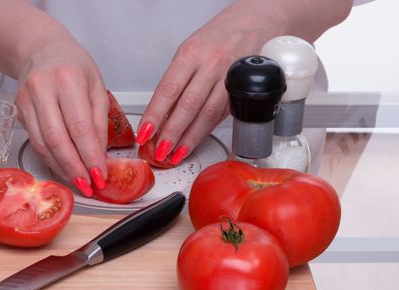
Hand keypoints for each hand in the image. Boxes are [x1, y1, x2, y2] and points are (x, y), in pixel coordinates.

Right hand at [15, 30, 107, 196]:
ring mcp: (26, 100)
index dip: (90, 156)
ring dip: (62, 168)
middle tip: (89, 185)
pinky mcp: (19, 111)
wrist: (40, 49)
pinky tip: (64, 168)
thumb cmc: (72, 64)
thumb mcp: (96, 85)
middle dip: (75, 168)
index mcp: (68, 79)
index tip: (101, 174)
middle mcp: (42, 89)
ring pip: (43, 144)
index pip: (80, 127)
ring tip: (78, 182)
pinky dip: (51, 159)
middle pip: (58, 139)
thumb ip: (99, 120)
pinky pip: (36, 142)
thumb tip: (99, 155)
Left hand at [136, 3, 285, 164]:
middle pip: (188, 106)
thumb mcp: (190, 51)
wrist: (256, 24)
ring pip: (207, 115)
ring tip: (175, 154)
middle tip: (159, 151)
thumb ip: (176, 81)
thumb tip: (160, 114)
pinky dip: (205, 132)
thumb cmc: (218, 37)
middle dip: (171, 133)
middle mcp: (212, 65)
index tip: (145, 132)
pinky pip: (221, 116)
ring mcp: (229, 79)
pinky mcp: (242, 92)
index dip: (155, 114)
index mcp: (192, 53)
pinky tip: (194, 142)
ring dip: (189, 139)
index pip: (169, 89)